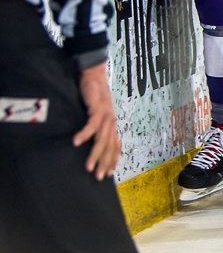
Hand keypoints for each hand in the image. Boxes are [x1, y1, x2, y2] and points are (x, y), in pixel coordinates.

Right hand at [73, 62, 120, 180]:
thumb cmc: (93, 95)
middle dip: (105, 163)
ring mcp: (106, 115)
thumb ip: (95, 127)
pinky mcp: (97, 108)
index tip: (108, 174)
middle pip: (110, 146)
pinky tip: (76, 142)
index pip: (115, 146)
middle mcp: (111, 122)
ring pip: (102, 139)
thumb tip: (89, 141)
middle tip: (98, 177)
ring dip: (95, 154)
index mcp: (111, 125)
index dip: (112, 160)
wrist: (94, 75)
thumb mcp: (95, 114)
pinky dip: (84, 134)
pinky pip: (92, 124)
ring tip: (88, 167)